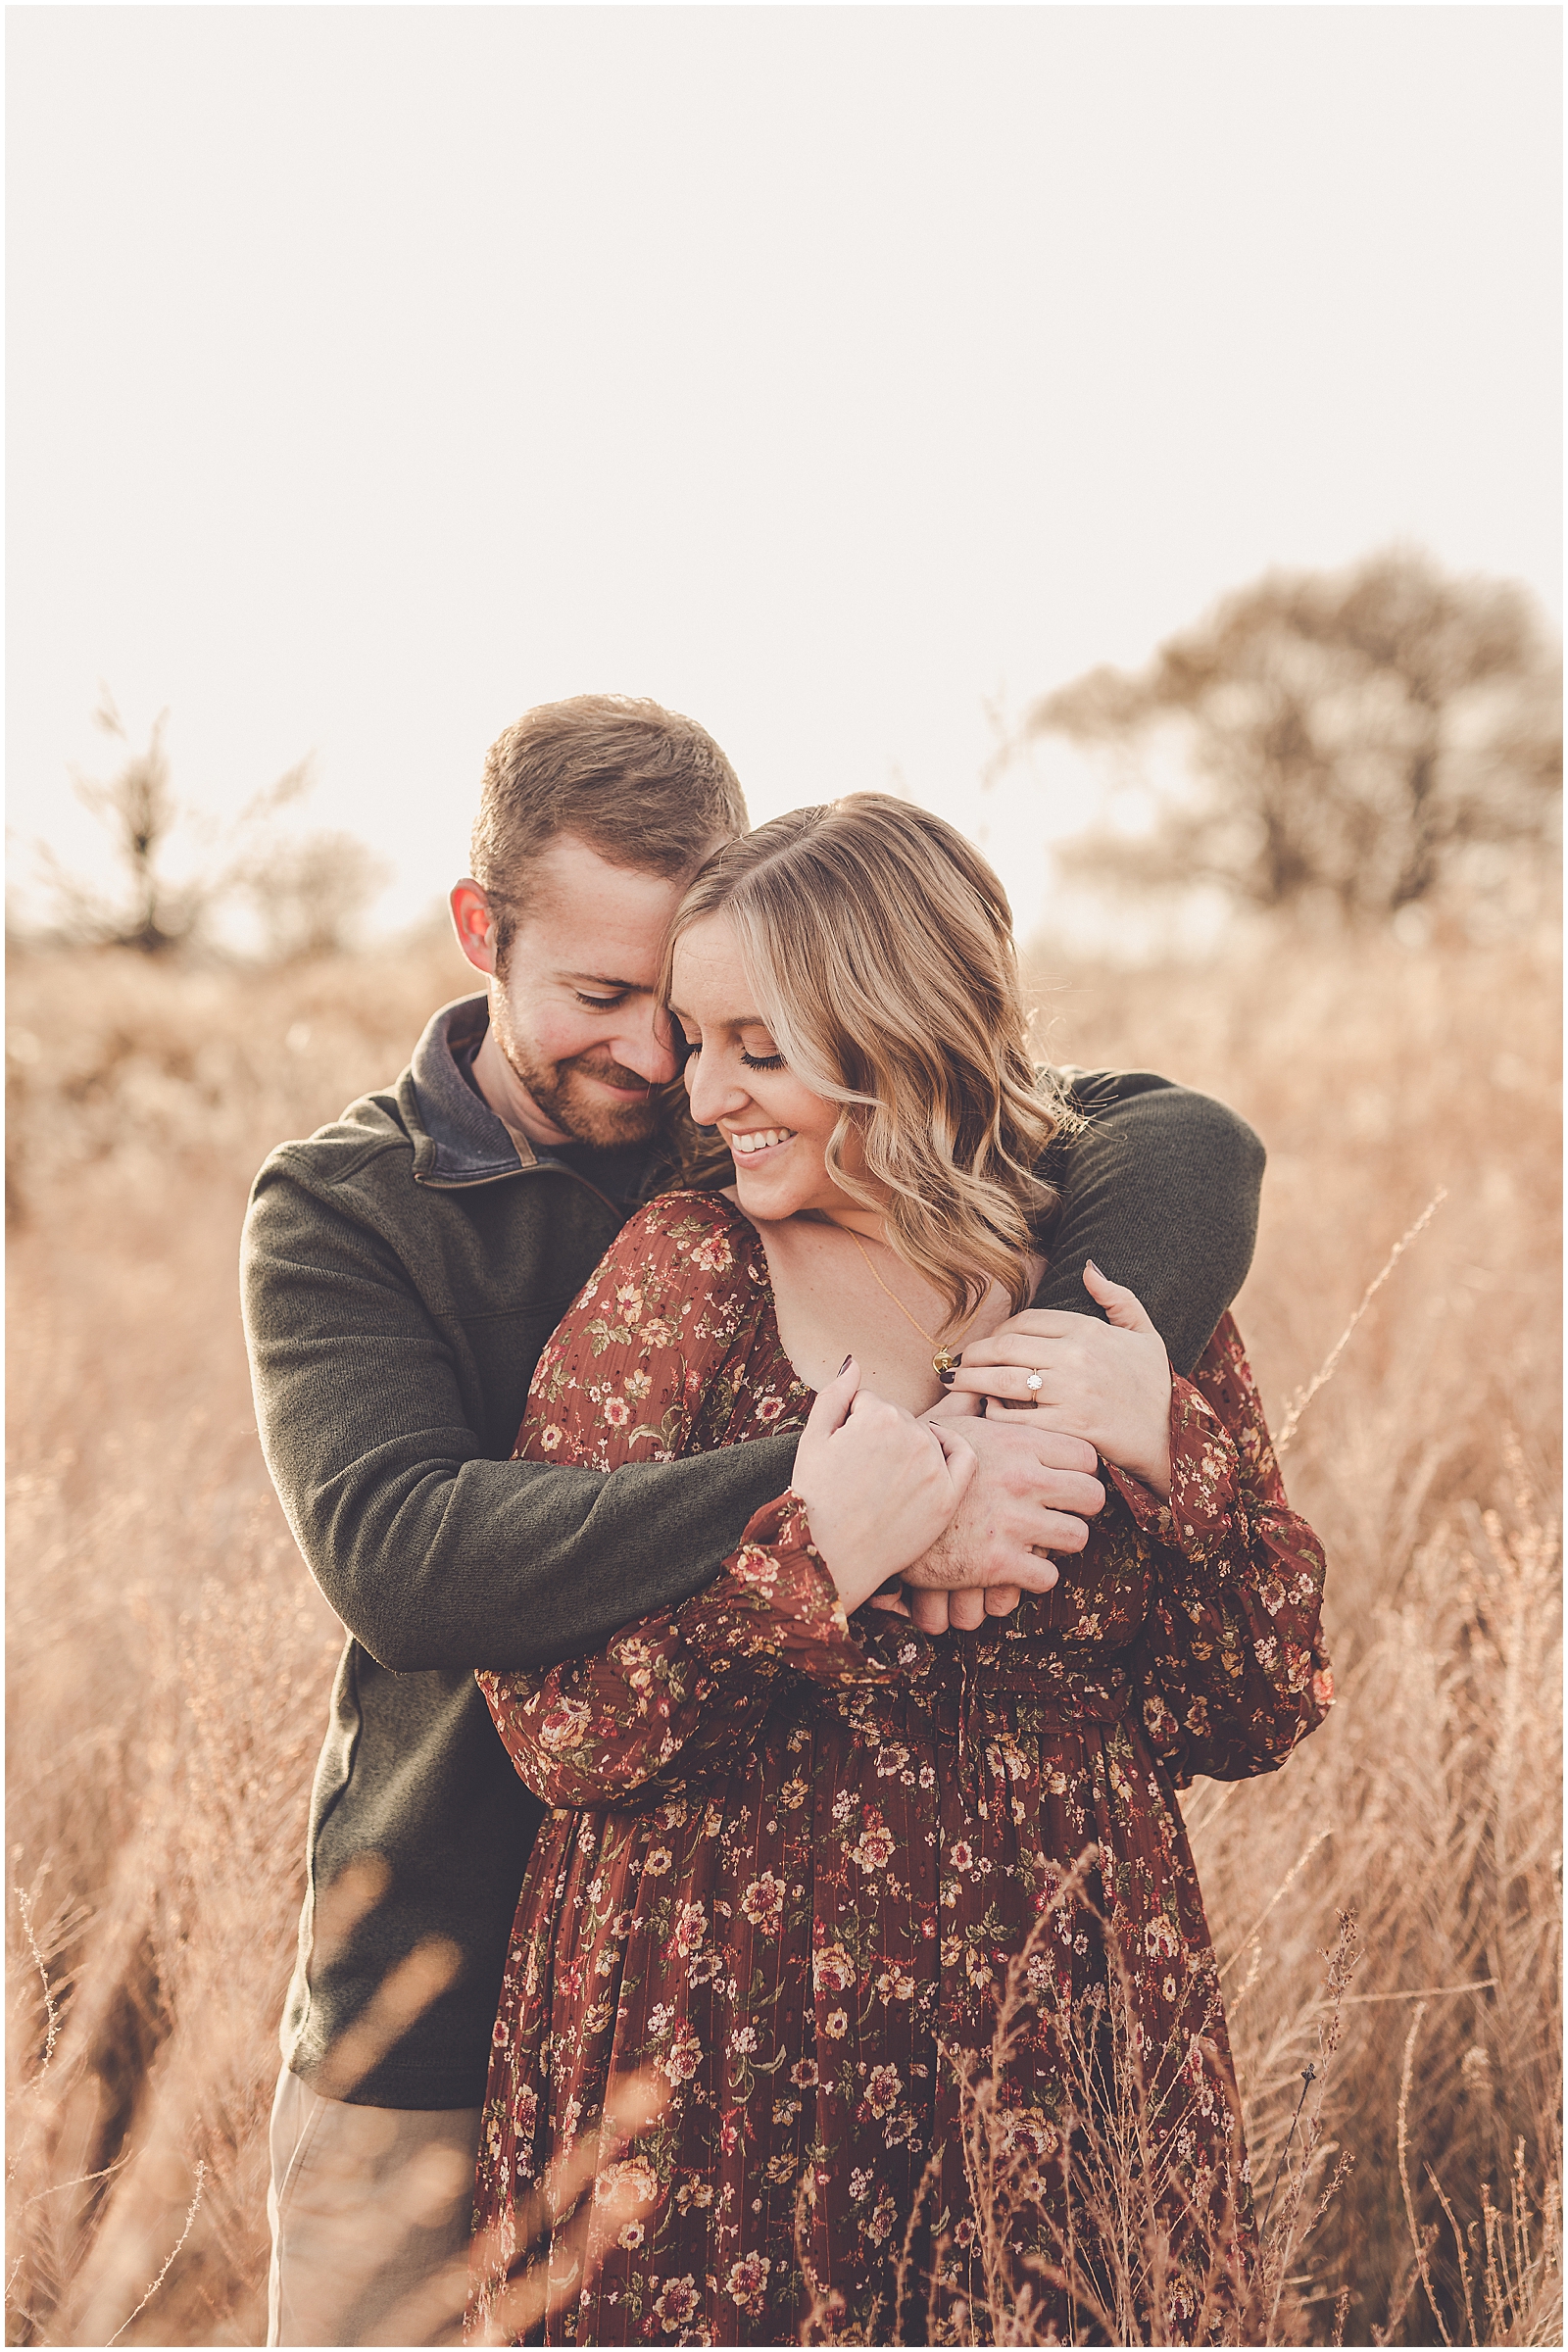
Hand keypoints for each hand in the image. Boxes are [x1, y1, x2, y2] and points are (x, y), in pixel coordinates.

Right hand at [791, 1357, 976, 1614]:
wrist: (830, 1557)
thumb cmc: (815, 1498)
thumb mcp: (813, 1439)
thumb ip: (836, 1394)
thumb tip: (854, 1362)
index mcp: (878, 1415)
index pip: (870, 1403)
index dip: (852, 1424)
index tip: (843, 1450)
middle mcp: (913, 1434)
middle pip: (899, 1418)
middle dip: (881, 1435)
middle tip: (860, 1470)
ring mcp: (934, 1466)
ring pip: (926, 1435)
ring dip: (909, 1446)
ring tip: (883, 1477)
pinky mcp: (948, 1497)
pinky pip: (963, 1457)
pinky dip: (952, 1447)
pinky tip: (934, 1455)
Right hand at [892, 1417, 1106, 1633]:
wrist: (871, 1508)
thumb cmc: (908, 1465)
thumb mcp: (940, 1425)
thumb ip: (968, 1403)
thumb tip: (973, 1380)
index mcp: (1015, 1442)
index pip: (1085, 1455)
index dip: (1080, 1471)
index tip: (1067, 1480)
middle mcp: (1021, 1479)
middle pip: (1093, 1497)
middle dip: (1081, 1509)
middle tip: (1063, 1514)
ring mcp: (1012, 1522)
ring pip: (1077, 1539)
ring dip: (1060, 1544)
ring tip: (1042, 1543)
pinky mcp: (997, 1562)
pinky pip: (1046, 1576)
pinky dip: (1035, 1578)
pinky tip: (1017, 1569)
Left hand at [946, 1262, 1173, 1497]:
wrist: (1171, 1437)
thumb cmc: (1154, 1386)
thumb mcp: (1144, 1333)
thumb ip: (1117, 1298)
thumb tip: (1089, 1268)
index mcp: (1089, 1331)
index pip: (1026, 1320)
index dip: (999, 1330)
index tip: (989, 1342)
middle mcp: (1077, 1357)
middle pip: (1007, 1347)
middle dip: (975, 1354)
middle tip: (958, 1362)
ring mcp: (1072, 1393)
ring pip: (1005, 1381)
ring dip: (972, 1380)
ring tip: (955, 1382)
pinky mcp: (1069, 1428)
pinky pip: (1017, 1418)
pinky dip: (995, 1415)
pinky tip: (986, 1413)